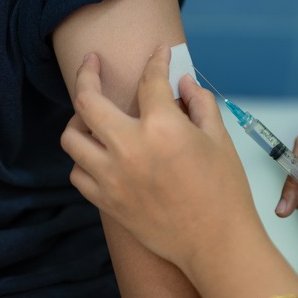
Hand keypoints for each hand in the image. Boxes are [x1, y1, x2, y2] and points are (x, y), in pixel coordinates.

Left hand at [60, 46, 260, 269]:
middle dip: (88, 73)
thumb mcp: (220, 140)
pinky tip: (99, 154)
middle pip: (88, 100)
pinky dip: (84, 159)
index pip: (150, 81)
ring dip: (79, 120)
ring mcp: (112, 177)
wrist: (216, 243)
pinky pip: (77, 173)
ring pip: (72, 138)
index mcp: (162, 128)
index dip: (156, 61)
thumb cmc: (224, 193)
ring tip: (92, 115)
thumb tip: (184, 83)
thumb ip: (200, 104)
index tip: (159, 54)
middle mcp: (129, 148)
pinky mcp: (107, 201)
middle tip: (92, 63)